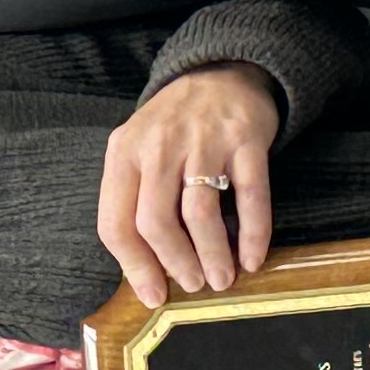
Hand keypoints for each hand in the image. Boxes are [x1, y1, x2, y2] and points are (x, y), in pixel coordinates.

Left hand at [98, 64, 280, 304]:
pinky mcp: (245, 140)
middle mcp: (158, 146)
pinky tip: (253, 259)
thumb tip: (147, 274)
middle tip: (193, 285)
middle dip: (176, 264)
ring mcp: (203, 141)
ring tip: (222, 279)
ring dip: (213, 256)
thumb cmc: (175, 126)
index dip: (134, 267)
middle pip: (156, 222)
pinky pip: (250, 197)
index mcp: (124, 153)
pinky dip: (253, 234)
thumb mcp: (139, 151)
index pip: (116, 223)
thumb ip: (136, 200)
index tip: (153, 295)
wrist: (222, 73)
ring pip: (200, 214)